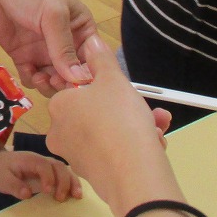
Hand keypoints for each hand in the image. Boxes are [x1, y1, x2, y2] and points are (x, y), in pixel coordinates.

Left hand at [0, 0, 96, 94]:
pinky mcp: (22, 55)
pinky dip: (32, 80)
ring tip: (41, 79)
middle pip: (73, 74)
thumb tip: (78, 79)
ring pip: (53, 79)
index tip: (79, 86)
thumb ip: (64, 47)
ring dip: (49, 85)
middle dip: (67, 84)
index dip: (88, 75)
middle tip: (55, 83)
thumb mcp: (52, 14)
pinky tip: (28, 73)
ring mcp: (43, 50)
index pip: (92, 59)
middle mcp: (65, 42)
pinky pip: (32, 76)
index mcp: (81, 28)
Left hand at [0, 148, 81, 202]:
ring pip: (64, 169)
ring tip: (77, 197)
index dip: (48, 177)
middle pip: (58, 166)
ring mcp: (46, 165)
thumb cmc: (0, 171)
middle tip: (61, 198)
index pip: (43, 165)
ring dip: (72, 182)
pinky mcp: (50, 173)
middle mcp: (40, 160)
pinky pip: (64, 175)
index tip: (47, 191)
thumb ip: (13, 186)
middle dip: (63, 181)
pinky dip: (72, 183)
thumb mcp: (1, 179)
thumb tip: (27, 194)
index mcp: (28, 160)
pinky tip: (76, 195)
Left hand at [47, 36, 176, 216]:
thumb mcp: (113, 80)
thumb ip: (101, 59)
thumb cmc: (119, 119)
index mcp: (59, 106)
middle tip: (151, 112)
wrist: (133, 175)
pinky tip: (153, 145)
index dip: (108, 90)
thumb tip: (91, 41)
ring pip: (108, 135)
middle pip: (97, 114)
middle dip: (128, 111)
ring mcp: (74, 156)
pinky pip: (113, 155)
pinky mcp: (92, 176)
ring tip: (158, 128)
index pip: (81, 92)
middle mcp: (59, 131)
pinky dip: (132, 148)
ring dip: (136, 128)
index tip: (127, 91)